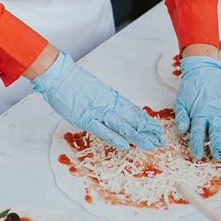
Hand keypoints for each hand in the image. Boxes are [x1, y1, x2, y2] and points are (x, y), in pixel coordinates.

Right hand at [32, 51, 165, 150]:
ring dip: (138, 136)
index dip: (146, 120)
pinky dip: (115, 138)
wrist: (59, 75)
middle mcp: (108, 105)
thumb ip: (105, 99)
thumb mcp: (95, 89)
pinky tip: (126, 145)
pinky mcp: (86, 119)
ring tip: (151, 144)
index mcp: (111, 98)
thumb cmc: (74, 81)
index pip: (133, 111)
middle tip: (161, 140)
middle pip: (132, 120)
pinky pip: (103, 130)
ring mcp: (98, 112)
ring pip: (123, 126)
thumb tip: (113, 107)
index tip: (157, 128)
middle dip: (147, 131)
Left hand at [175, 56, 220, 159]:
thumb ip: (182, 116)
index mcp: (199, 114)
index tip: (198, 155)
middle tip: (219, 156)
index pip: (198, 132)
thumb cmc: (191, 89)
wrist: (204, 70)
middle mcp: (213, 113)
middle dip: (217, 145)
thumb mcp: (181, 102)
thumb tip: (182, 130)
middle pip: (216, 132)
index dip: (197, 144)